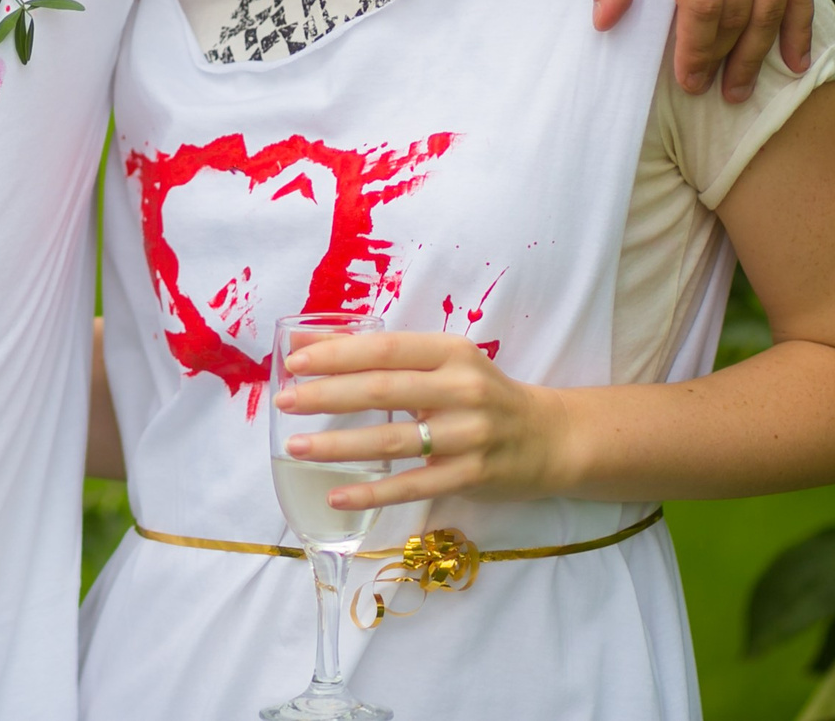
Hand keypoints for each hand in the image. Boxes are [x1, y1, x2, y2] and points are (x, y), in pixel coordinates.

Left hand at [275, 332, 576, 511]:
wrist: (550, 437)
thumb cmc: (481, 394)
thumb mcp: (442, 362)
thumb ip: (382, 354)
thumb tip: (306, 339)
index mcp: (451, 352)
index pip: (384, 349)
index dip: (336, 353)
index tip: (293, 360)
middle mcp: (462, 389)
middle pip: (383, 390)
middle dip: (327, 395)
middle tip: (284, 400)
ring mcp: (469, 435)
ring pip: (393, 441)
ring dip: (339, 446)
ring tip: (296, 448)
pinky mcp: (472, 475)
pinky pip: (413, 486)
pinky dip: (372, 493)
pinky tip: (336, 495)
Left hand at [591, 0, 813, 101]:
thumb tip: (605, 23)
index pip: (702, 5)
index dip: (696, 50)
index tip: (686, 79)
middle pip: (741, 11)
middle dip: (725, 59)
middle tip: (714, 91)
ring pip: (774, 2)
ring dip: (760, 51)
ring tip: (744, 85)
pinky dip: (798, 22)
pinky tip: (794, 58)